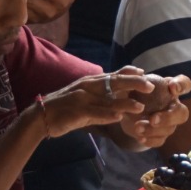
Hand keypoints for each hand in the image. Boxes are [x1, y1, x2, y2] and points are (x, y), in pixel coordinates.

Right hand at [38, 68, 159, 138]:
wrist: (40, 116)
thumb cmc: (65, 107)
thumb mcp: (84, 96)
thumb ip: (102, 94)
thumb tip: (121, 91)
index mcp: (90, 82)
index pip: (113, 74)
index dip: (129, 72)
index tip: (143, 71)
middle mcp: (87, 87)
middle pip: (114, 82)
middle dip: (133, 83)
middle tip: (150, 86)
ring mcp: (82, 99)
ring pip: (107, 100)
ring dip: (125, 103)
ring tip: (140, 106)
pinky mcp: (76, 112)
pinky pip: (94, 113)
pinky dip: (107, 115)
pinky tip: (119, 117)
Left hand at [117, 72, 190, 147]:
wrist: (127, 110)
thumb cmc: (134, 91)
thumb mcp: (133, 82)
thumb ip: (135, 79)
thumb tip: (138, 75)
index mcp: (170, 89)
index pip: (185, 84)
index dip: (182, 86)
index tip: (172, 88)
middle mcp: (173, 106)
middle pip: (182, 113)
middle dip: (169, 117)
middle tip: (153, 119)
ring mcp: (168, 123)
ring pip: (169, 129)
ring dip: (153, 130)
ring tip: (137, 127)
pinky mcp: (160, 135)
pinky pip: (160, 140)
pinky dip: (150, 140)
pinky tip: (139, 137)